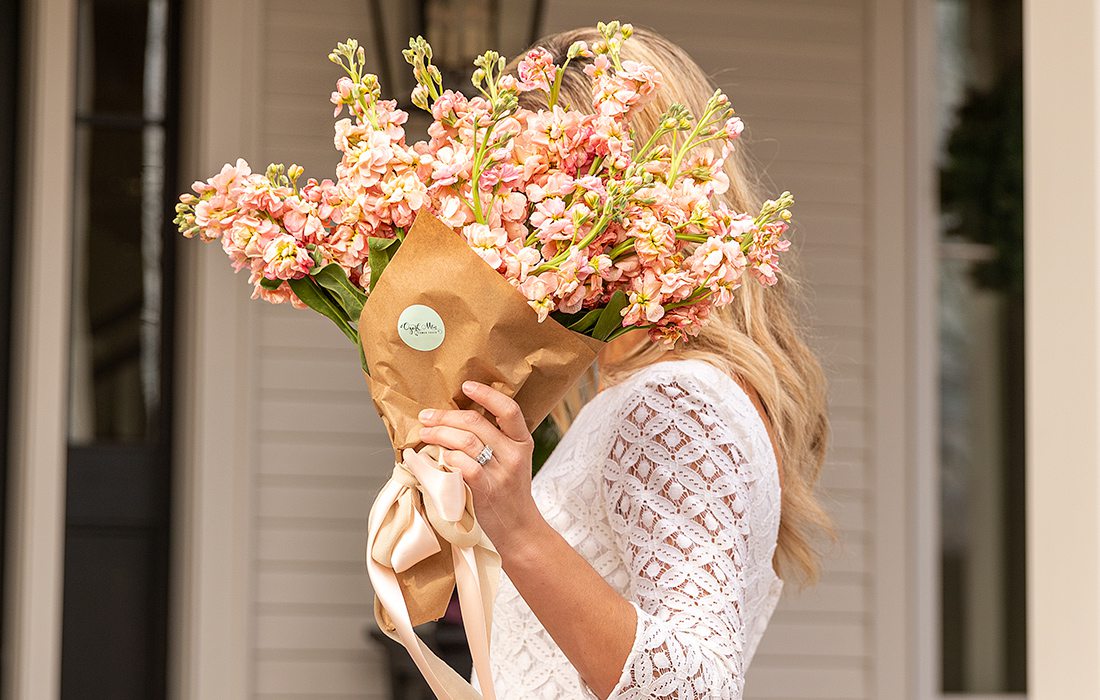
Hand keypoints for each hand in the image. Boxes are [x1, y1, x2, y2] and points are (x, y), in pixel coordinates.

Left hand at [417, 381, 544, 550]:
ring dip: (439, 434)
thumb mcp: (512, 461)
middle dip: (445, 416)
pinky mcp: (486, 490)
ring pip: (465, 441)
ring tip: (425, 434)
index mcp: (522, 442)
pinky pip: (462, 465)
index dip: (487, 395)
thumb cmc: (507, 493)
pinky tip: (434, 457)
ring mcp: (501, 473)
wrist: (517, 529)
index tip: (466, 386)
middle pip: (476, 423)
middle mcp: (514, 455)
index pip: (509, 410)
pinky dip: (444, 457)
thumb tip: (456, 418)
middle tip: (427, 417)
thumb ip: (495, 440)